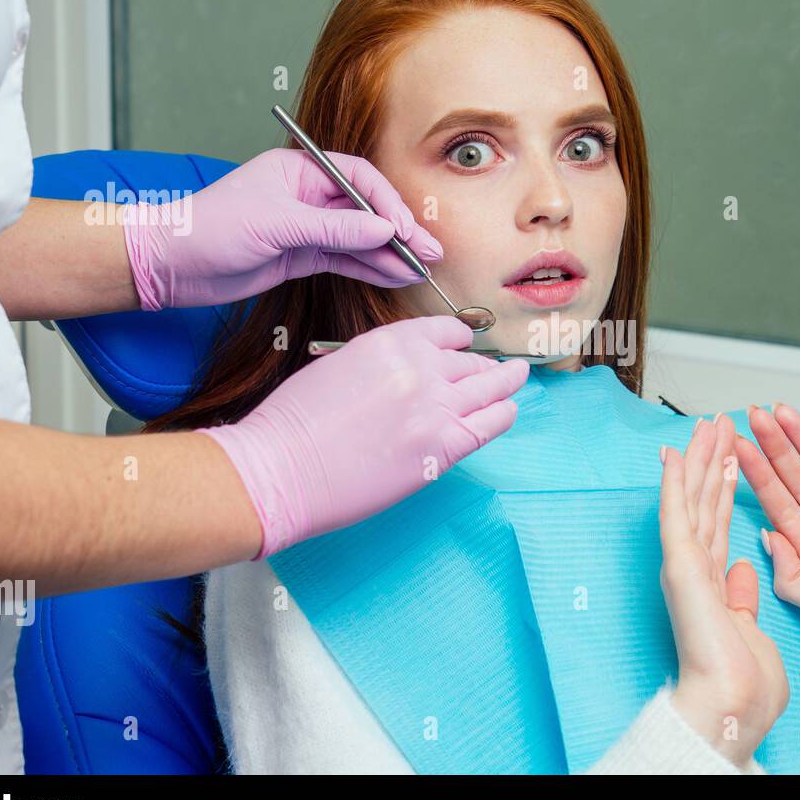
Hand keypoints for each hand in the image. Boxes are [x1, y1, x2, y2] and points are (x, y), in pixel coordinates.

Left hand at [122, 147, 442, 309]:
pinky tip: (394, 275)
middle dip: (399, 231)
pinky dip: (370, 268)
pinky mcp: (301, 256)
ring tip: (420, 268)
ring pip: (359, 239)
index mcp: (299, 170)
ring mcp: (306, 227)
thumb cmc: (208, 229)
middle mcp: (307, 196)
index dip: (387, 204)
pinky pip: (345, 260)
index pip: (358, 179)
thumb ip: (333, 230)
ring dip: (389, 253)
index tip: (405, 229)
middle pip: (365, 210)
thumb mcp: (276, 225)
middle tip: (430, 251)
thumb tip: (383, 231)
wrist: (170, 265)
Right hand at [200, 315, 528, 557]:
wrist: (280, 467)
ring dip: (507, 383)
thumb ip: (382, 364)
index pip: (445, 332)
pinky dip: (504, 414)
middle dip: (485, 367)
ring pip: (489, 388)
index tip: (468, 347)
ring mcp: (436, 407)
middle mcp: (421, 367)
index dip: (461, 341)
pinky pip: (490, 423)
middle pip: (470, 362)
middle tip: (500, 370)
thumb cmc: (295, 424)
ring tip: (518, 380)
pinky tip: (509, 411)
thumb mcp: (339, 366)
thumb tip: (409, 375)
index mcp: (391, 341)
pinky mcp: (442, 447)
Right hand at [659, 415, 788, 767]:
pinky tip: (674, 455)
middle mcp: (697, 568)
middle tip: (717, 424)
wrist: (731, 702)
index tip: (729, 457)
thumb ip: (743, 595)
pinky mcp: (681, 566)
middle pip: (704, 502)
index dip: (723, 487)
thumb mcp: (752, 627)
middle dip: (711, 461)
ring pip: (691, 500)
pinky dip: (675, 484)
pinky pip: (677, 515)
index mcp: (714, 582)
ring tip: (706, 425)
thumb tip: (743, 569)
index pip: (719, 523)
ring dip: (698, 460)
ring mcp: (686, 565)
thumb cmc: (744, 683)